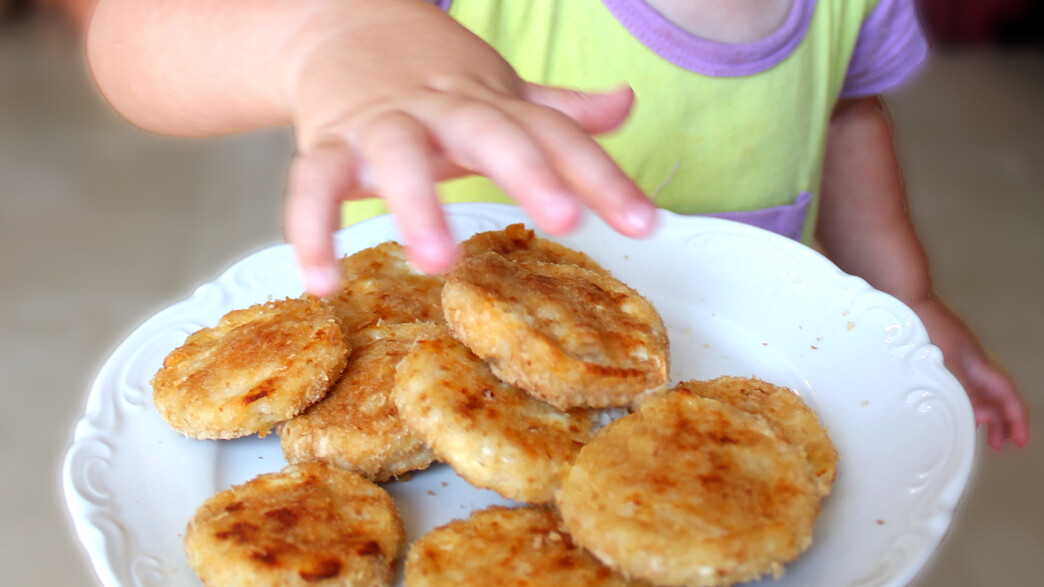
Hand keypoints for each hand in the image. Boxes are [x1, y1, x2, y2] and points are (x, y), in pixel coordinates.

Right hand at [283, 0, 655, 294]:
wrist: (335, 25)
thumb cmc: (430, 77)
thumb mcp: (497, 92)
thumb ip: (555, 112)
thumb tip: (626, 103)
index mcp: (490, 102)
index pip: (556, 135)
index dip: (602, 177)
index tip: (645, 224)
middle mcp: (440, 109)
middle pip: (488, 131)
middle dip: (528, 172)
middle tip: (563, 217)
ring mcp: (380, 123)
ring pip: (397, 153)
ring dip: (417, 204)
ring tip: (439, 261)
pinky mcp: (326, 143)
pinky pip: (313, 183)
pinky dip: (313, 230)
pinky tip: (325, 283)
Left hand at [912, 296, 1029, 449]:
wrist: (903, 296)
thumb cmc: (922, 324)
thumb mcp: (943, 362)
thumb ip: (962, 389)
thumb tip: (981, 416)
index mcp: (978, 363)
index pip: (1007, 395)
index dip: (1017, 418)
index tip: (1020, 440)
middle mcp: (972, 362)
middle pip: (996, 395)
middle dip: (1002, 420)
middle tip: (999, 444)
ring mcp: (957, 358)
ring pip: (978, 390)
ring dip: (981, 412)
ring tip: (977, 431)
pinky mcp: (940, 356)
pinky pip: (960, 384)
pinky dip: (962, 400)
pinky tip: (951, 409)